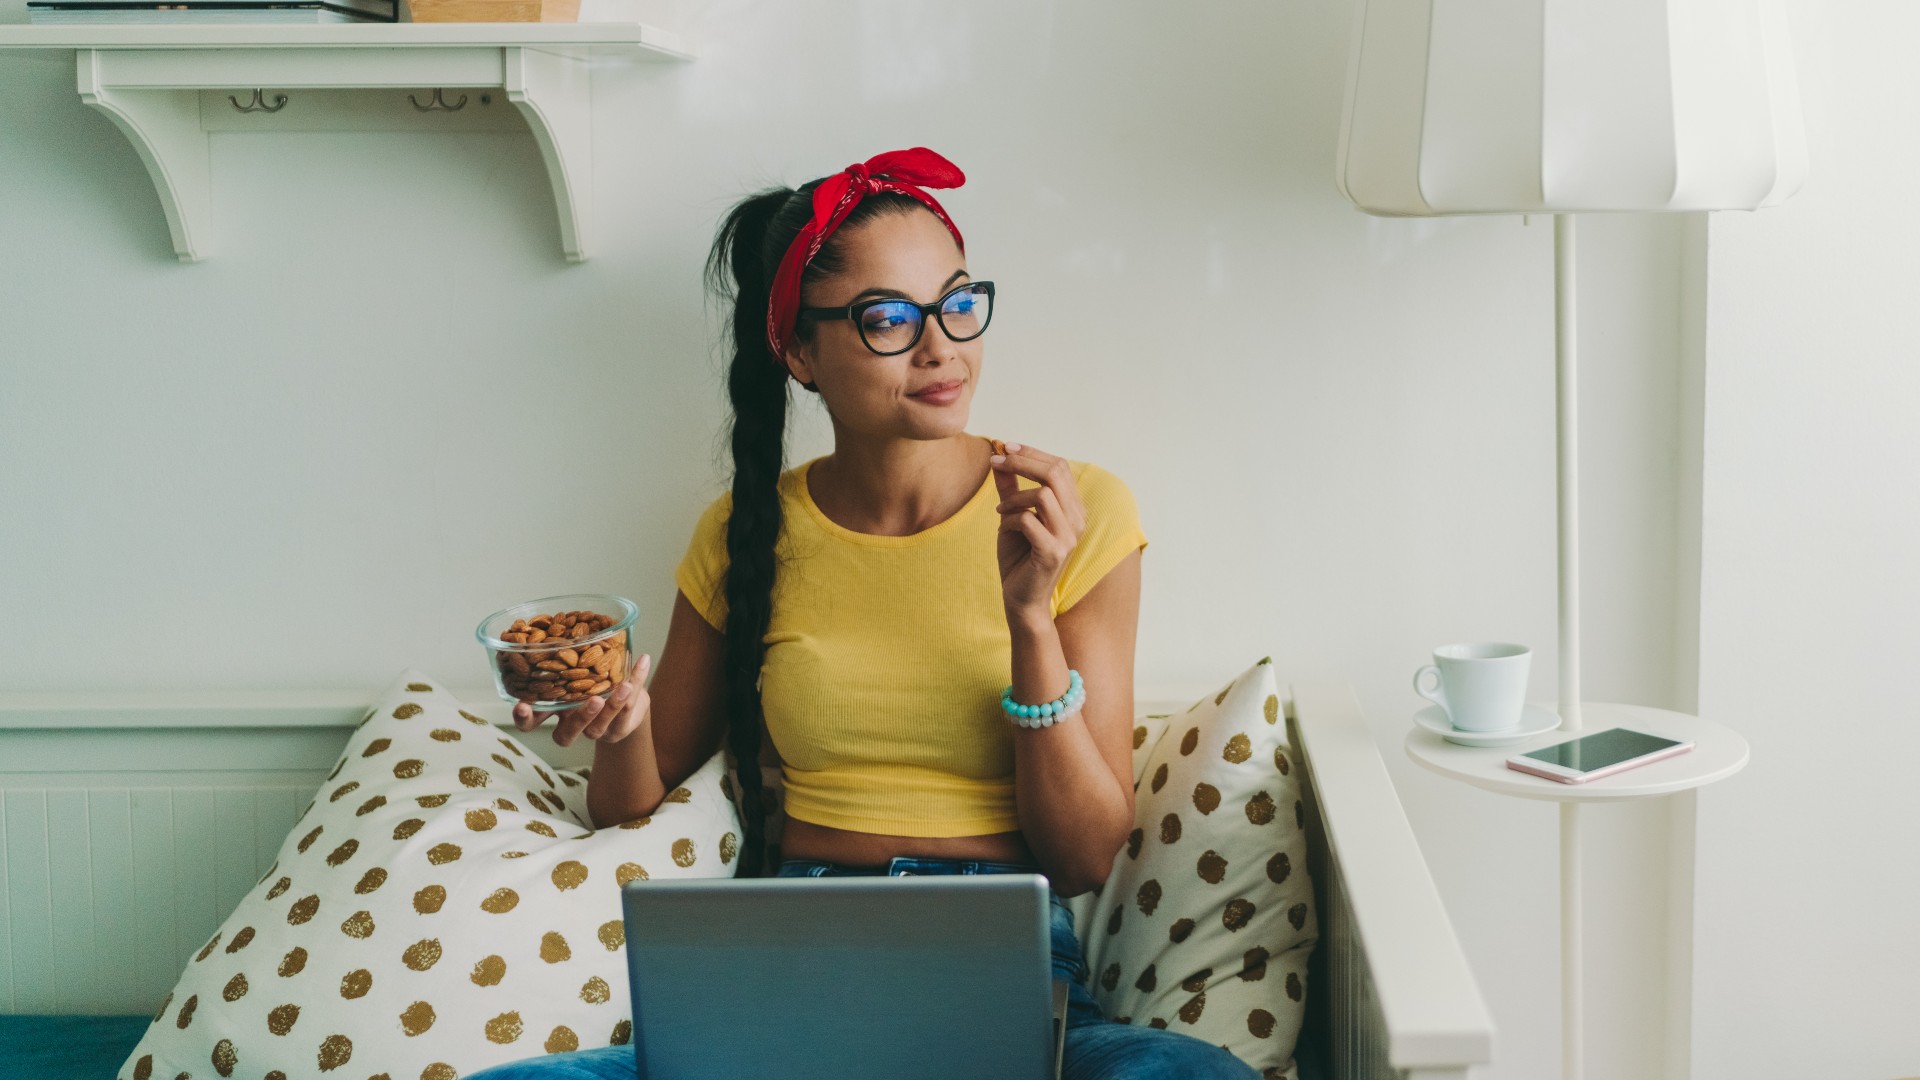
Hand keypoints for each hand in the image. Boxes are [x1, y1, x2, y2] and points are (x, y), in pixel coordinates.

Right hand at [513, 652, 651, 747]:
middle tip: (594, 701)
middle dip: (578, 719)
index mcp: (554, 710)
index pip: (530, 722)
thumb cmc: (591, 678)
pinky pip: (629, 708)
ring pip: (599, 727)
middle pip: (565, 735)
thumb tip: (553, 621)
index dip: (523, 718)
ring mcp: (595, 730)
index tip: (522, 705)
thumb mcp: (574, 664)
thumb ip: (564, 653)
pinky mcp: (619, 729)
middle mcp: (571, 725)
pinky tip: (642, 661)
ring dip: (613, 705)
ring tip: (625, 686)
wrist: (626, 699)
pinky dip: (637, 680)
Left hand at [991, 441, 1086, 618]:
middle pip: (1054, 473)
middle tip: (996, 461)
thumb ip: (1009, 488)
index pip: (1059, 467)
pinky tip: (1003, 528)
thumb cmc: (1018, 559)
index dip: (1032, 453)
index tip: (1004, 447)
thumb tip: (998, 456)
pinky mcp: (1053, 552)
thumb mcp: (1012, 517)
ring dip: (1013, 497)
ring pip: (1043, 495)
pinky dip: (1009, 519)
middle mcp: (1077, 520)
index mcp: (1073, 509)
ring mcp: (1068, 537)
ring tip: (999, 510)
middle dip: (1021, 462)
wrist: (1021, 601)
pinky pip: (1028, 520)